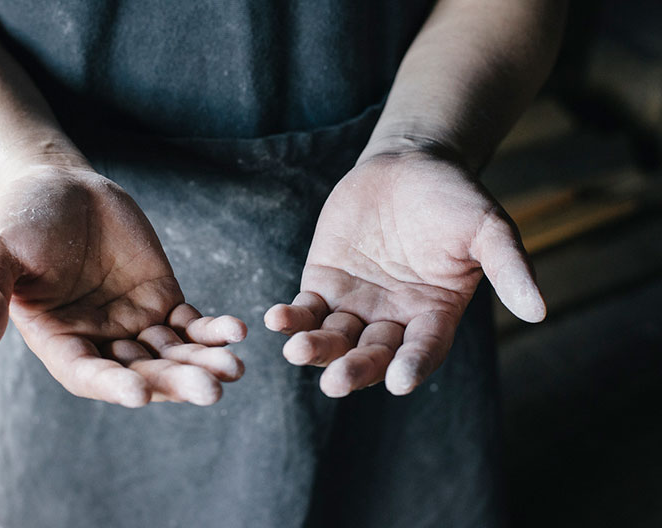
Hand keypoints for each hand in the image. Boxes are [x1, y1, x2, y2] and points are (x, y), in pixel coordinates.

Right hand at [0, 169, 245, 407]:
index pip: (86, 374)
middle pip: (141, 372)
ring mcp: (134, 321)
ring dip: (204, 362)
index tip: (140, 395)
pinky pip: (191, 322)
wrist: (59, 185)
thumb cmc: (18, 218)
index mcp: (58, 340)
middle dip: (175, 382)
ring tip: (234, 369)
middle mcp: (99, 340)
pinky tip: (237, 332)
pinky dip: (213, 330)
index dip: (112, 386)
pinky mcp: (162, 298)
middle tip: (212, 392)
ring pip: (173, 353)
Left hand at [265, 153, 543, 396]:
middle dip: (355, 368)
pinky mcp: (323, 283)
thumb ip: (509, 266)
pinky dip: (292, 317)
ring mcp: (356, 304)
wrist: (408, 164)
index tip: (400, 381)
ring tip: (298, 350)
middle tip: (336, 382)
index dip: (413, 365)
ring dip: (316, 348)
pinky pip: (306, 309)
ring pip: (334, 338)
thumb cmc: (453, 197)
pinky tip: (276, 318)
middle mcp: (393, 318)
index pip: (424, 349)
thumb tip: (540, 310)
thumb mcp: (487, 228)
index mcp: (434, 314)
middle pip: (373, 354)